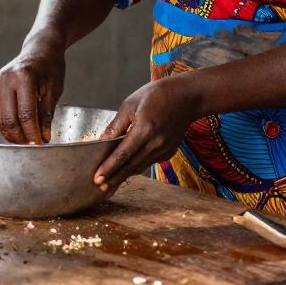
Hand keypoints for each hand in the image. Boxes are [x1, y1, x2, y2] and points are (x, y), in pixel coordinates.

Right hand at [0, 39, 64, 144]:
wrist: (39, 48)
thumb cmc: (51, 68)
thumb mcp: (54, 90)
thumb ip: (46, 115)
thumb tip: (43, 139)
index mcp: (24, 76)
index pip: (26, 114)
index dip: (32, 133)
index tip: (40, 144)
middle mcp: (6, 78)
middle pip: (9, 119)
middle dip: (21, 137)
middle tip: (32, 145)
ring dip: (11, 134)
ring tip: (25, 141)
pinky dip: (6, 125)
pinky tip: (17, 131)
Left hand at [93, 79, 199, 195]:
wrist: (187, 97)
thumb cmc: (158, 95)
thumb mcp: (131, 103)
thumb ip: (117, 125)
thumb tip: (102, 141)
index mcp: (145, 129)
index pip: (123, 154)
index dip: (109, 168)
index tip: (97, 179)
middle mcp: (156, 143)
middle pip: (131, 166)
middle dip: (115, 179)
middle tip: (100, 189)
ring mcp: (164, 149)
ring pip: (140, 166)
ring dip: (124, 176)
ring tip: (110, 185)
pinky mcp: (169, 152)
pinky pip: (149, 161)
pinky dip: (137, 166)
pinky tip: (127, 169)